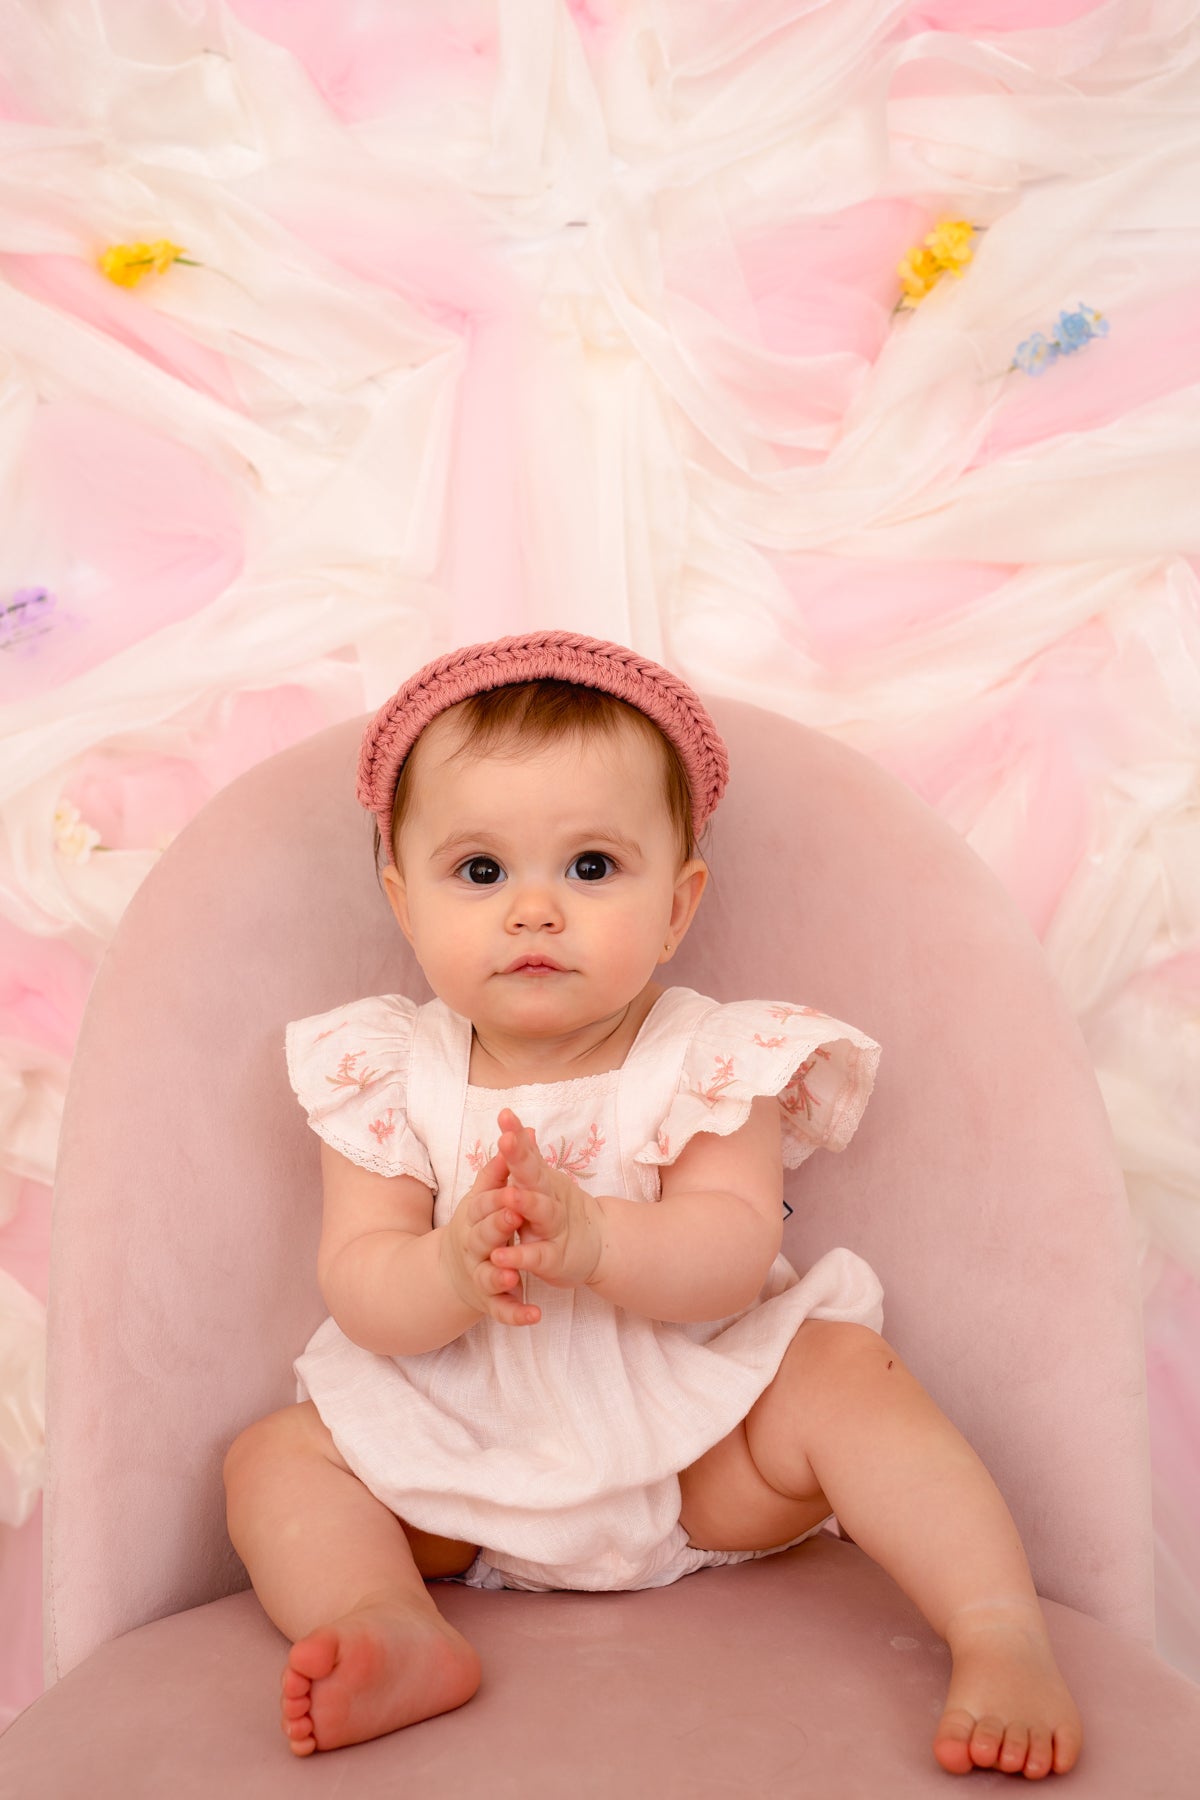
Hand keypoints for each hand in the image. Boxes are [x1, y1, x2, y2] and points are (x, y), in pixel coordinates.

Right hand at [439, 1148, 541, 1327]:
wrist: (451, 1274)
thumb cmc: (476, 1227)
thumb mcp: (482, 1198)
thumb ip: (500, 1171)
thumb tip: (521, 1131)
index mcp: (473, 1219)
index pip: (484, 1204)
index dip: (498, 1196)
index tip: (514, 1187)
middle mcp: (473, 1247)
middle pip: (484, 1237)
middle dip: (498, 1226)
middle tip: (514, 1215)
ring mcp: (480, 1276)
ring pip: (489, 1277)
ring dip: (501, 1276)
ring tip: (514, 1276)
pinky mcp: (489, 1302)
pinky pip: (502, 1311)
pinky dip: (517, 1314)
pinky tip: (535, 1315)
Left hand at [488, 1108, 605, 1292]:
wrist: (601, 1246)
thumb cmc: (563, 1211)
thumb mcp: (546, 1183)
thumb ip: (531, 1157)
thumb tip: (522, 1127)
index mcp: (543, 1182)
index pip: (528, 1154)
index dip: (517, 1136)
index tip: (504, 1114)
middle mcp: (549, 1201)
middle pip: (534, 1176)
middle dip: (520, 1158)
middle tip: (507, 1139)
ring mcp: (553, 1229)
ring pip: (542, 1213)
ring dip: (527, 1203)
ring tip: (510, 1194)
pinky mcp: (553, 1259)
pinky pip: (536, 1257)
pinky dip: (519, 1257)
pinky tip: (499, 1256)